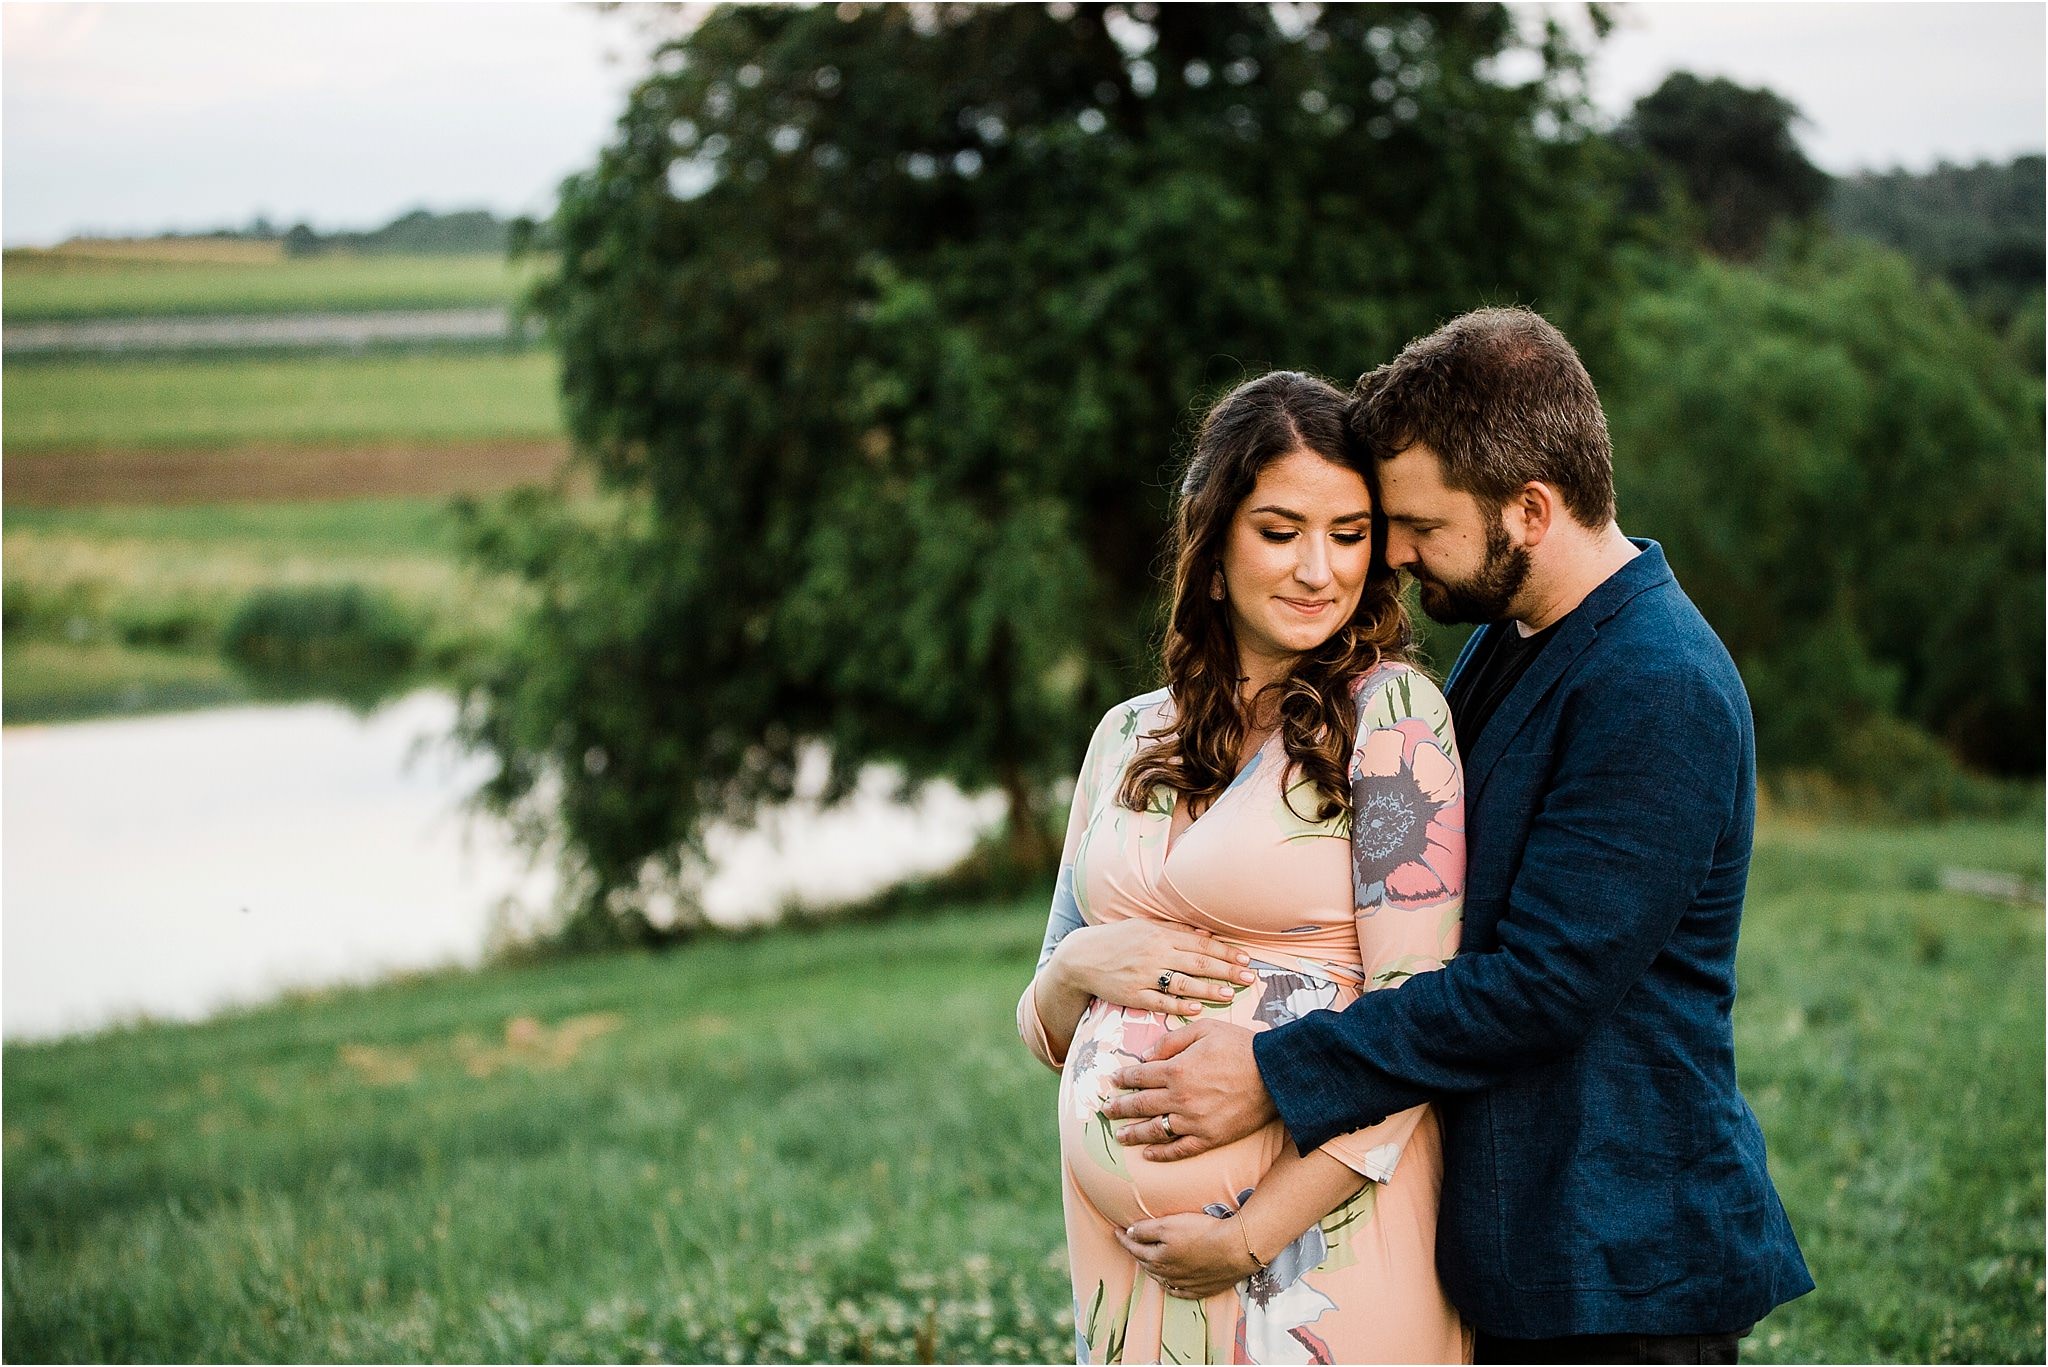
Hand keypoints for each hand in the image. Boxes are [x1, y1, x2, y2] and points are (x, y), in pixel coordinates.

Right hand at [1050, 920, 1255, 1017]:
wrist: (1081, 957)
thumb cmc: (1116, 940)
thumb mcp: (1144, 927)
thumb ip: (1175, 931)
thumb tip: (1205, 932)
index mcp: (1160, 935)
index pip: (1200, 943)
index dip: (1225, 951)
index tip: (1245, 958)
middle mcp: (1155, 953)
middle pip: (1198, 962)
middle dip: (1227, 970)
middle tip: (1249, 977)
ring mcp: (1144, 975)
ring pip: (1183, 984)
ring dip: (1208, 989)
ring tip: (1229, 994)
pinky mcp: (1133, 995)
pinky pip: (1160, 1002)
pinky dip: (1179, 1006)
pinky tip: (1196, 1008)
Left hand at [1104, 1019, 1276, 1160]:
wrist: (1276, 1075)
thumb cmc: (1241, 1046)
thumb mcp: (1204, 1029)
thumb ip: (1172, 1040)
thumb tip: (1145, 1055)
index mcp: (1177, 1069)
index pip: (1140, 1076)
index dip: (1124, 1079)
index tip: (1113, 1081)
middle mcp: (1180, 1098)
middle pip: (1141, 1104)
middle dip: (1120, 1107)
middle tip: (1106, 1110)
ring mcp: (1194, 1121)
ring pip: (1155, 1130)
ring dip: (1134, 1133)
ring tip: (1120, 1135)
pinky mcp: (1209, 1138)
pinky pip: (1179, 1150)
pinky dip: (1162, 1154)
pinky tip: (1149, 1154)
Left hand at [1115, 1213, 1254, 1300]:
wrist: (1235, 1249)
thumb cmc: (1202, 1233)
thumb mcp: (1169, 1225)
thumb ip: (1146, 1230)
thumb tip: (1129, 1233)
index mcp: (1158, 1259)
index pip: (1134, 1248)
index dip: (1124, 1238)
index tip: (1116, 1231)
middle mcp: (1169, 1275)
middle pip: (1147, 1264)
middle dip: (1137, 1253)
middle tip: (1131, 1243)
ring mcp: (1186, 1284)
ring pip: (1162, 1279)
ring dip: (1153, 1269)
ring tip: (1148, 1260)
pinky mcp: (1202, 1288)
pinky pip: (1181, 1291)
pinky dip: (1172, 1286)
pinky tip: (1171, 1284)